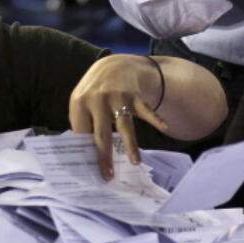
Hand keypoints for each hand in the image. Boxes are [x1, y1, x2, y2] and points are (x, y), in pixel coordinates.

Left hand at [68, 55, 169, 180]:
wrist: (113, 65)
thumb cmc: (95, 91)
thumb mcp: (81, 101)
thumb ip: (81, 122)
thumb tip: (85, 153)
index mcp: (80, 103)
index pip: (81, 133)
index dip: (85, 152)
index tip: (89, 171)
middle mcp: (98, 100)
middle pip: (101, 134)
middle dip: (104, 157)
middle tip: (108, 176)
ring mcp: (117, 97)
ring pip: (124, 125)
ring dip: (130, 145)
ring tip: (135, 162)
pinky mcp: (134, 95)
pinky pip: (145, 110)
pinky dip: (155, 119)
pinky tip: (164, 127)